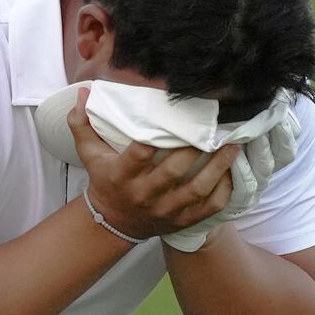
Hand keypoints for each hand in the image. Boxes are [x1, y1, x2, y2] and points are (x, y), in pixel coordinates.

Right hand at [69, 87, 241, 240]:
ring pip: (197, 190)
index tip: (175, 120)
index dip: (155, 139)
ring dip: (218, 168)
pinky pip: (209, 208)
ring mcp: (165, 210)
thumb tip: (84, 92)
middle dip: (194, 149)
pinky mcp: (181, 221)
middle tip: (212, 129)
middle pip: (173, 171)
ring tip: (232, 146)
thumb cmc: (105, 181)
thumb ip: (82, 124)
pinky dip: (223, 190)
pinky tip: (231, 172)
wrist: (115, 222)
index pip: (139, 154)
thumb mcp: (89, 154)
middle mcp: (144, 195)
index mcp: (122, 175)